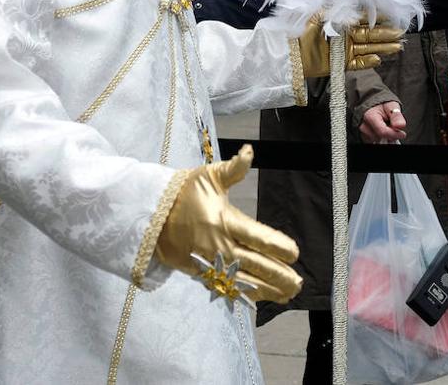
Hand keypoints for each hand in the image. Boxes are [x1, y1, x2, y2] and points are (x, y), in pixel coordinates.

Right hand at [154, 147, 301, 303]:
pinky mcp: (201, 272)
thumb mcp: (209, 176)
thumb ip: (234, 168)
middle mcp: (219, 244)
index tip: (294, 253)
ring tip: (288, 294)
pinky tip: (263, 297)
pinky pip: (227, 286)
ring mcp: (210, 262)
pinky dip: (246, 294)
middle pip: (255, 264)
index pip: (257, 236)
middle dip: (278, 275)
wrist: (150, 216)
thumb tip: (249, 150)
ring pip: (244, 280)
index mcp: (224, 220)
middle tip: (298, 283)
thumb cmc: (184, 193)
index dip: (277, 246)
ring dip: (268, 289)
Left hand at [295, 18, 403, 77]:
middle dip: (385, 33)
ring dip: (382, 47)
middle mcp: (345, 35)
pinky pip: (358, 63)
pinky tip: (379, 59)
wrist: (289, 52)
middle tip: (400, 33)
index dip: (377, 18)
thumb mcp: (319, 14)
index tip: (391, 17)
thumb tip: (357, 13)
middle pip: (369, 34)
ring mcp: (344, 50)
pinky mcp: (340, 64)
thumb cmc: (302, 30)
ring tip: (397, 47)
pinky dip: (368, 62)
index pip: (363, 19)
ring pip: (368, 48)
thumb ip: (339, 12)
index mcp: (341, 21)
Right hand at [359, 101, 406, 142]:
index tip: (403, 133)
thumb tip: (400, 125)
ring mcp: (363, 132)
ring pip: (379, 140)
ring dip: (386, 136)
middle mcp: (364, 126)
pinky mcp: (364, 137)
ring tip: (386, 125)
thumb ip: (396, 116)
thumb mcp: (392, 106)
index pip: (383, 132)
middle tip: (392, 125)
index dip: (395, 134)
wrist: (373, 104)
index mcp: (370, 116)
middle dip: (390, 133)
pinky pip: (376, 141)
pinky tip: (382, 129)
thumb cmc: (382, 104)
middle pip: (381, 137)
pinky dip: (381, 137)